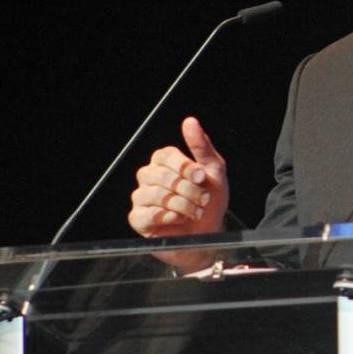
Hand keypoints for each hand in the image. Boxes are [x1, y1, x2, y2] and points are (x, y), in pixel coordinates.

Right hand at [128, 117, 228, 269]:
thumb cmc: (210, 200)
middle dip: (186, 188)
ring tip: (195, 211)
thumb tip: (190, 121)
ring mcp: (142, 198)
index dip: (184, 165)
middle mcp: (149, 177)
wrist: (210, 232)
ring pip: (153, 194)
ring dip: (181, 204)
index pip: (165, 154)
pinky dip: (166, 216)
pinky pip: (144, 213)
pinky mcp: (138, 219)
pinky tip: (179, 219)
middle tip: (202, 198)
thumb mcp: (214, 170)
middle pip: (159, 174)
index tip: (201, 176)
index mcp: (165, 162)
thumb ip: (202, 146)